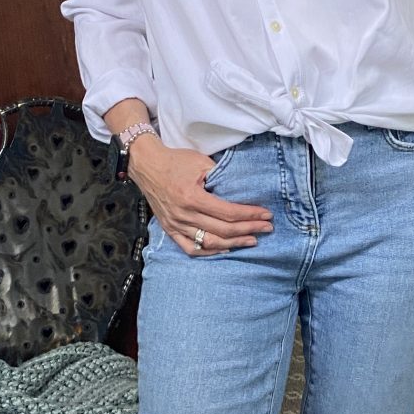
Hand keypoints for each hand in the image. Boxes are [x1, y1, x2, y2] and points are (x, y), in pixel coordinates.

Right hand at [128, 137, 272, 256]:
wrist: (147, 165)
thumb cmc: (175, 161)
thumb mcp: (200, 162)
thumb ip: (220, 177)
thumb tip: (243, 190)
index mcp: (192, 197)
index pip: (228, 212)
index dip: (250, 215)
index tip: (266, 215)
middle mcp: (184, 215)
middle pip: (223, 230)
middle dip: (249, 229)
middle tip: (266, 228)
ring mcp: (176, 225)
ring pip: (210, 242)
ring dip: (234, 244)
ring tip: (251, 241)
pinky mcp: (170, 229)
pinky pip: (191, 248)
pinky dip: (209, 252)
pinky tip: (225, 249)